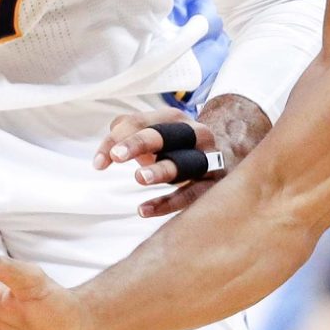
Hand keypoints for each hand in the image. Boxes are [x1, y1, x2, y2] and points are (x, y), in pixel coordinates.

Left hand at [100, 93, 270, 217]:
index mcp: (176, 119)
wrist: (228, 158)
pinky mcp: (216, 184)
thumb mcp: (155, 135)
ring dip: (162, 169)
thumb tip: (107, 154)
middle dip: (140, 143)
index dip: (118, 139)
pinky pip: (192, 194)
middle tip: (117, 156)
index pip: (141, 123)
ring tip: (139, 178)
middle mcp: (195, 134)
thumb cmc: (178, 148)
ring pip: (185, 163)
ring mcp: (209, 159)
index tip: (100, 163)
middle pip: (167, 134)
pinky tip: (144, 210)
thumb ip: (127, 135)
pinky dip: (169, 202)